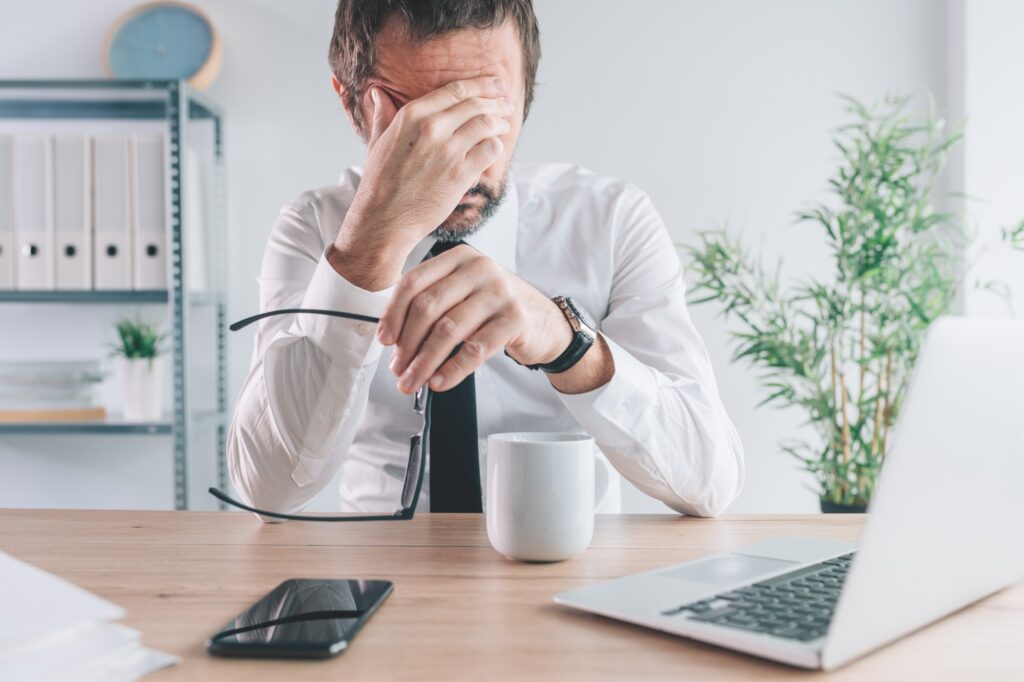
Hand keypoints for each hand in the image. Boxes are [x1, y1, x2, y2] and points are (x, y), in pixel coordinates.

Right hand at [330, 77, 515, 290]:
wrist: (384, 219)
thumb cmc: (380, 182)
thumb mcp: (377, 142)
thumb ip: (383, 115)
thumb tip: (377, 93)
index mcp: (412, 115)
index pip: (456, 90)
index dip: (482, 84)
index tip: (495, 84)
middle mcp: (431, 128)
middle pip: (476, 104)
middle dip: (497, 102)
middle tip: (507, 105)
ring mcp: (448, 151)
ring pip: (487, 124)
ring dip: (501, 123)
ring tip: (504, 125)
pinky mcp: (460, 174)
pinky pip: (490, 151)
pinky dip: (496, 147)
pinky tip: (494, 148)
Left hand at [376, 245, 572, 393]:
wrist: (546, 322)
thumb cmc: (496, 310)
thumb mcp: (464, 294)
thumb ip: (433, 304)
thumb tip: (394, 340)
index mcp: (459, 258)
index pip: (414, 282)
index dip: (393, 314)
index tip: (385, 340)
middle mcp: (479, 269)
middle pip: (427, 307)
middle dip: (407, 343)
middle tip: (398, 369)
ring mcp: (500, 292)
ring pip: (448, 330)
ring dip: (425, 362)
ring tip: (413, 381)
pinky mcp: (514, 319)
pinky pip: (475, 349)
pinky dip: (453, 369)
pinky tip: (440, 381)